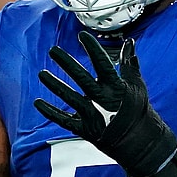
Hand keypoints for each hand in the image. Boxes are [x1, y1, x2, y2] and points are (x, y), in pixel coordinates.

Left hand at [34, 31, 176, 176]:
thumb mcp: (137, 85)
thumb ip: (130, 63)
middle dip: (66, 63)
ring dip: (54, 85)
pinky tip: (38, 102)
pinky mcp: (85, 129)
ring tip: (42, 73)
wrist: (138, 141)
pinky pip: (64, 120)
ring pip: (69, 97)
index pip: (103, 63)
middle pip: (81, 78)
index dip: (93, 48)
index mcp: (116, 87)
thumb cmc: (137, 110)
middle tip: (53, 50)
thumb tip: (130, 41)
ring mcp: (92, 115)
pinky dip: (50, 112)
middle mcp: (102, 100)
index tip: (82, 35)